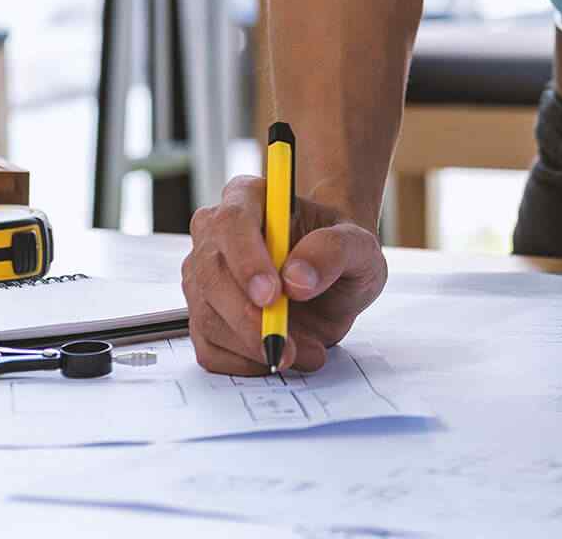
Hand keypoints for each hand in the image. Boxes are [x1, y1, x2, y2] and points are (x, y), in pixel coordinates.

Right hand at [182, 176, 387, 374]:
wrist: (335, 276)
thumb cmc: (341, 251)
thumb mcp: (359, 246)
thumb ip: (333, 251)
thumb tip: (297, 279)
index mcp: (248, 197)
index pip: (230, 223)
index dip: (246, 261)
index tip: (272, 295)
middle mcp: (215, 234)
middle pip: (210, 275)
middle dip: (247, 318)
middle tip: (286, 344)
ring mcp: (203, 276)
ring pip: (207, 316)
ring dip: (254, 345)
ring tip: (305, 350)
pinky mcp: (204, 315)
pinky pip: (210, 348)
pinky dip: (246, 362)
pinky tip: (281, 355)